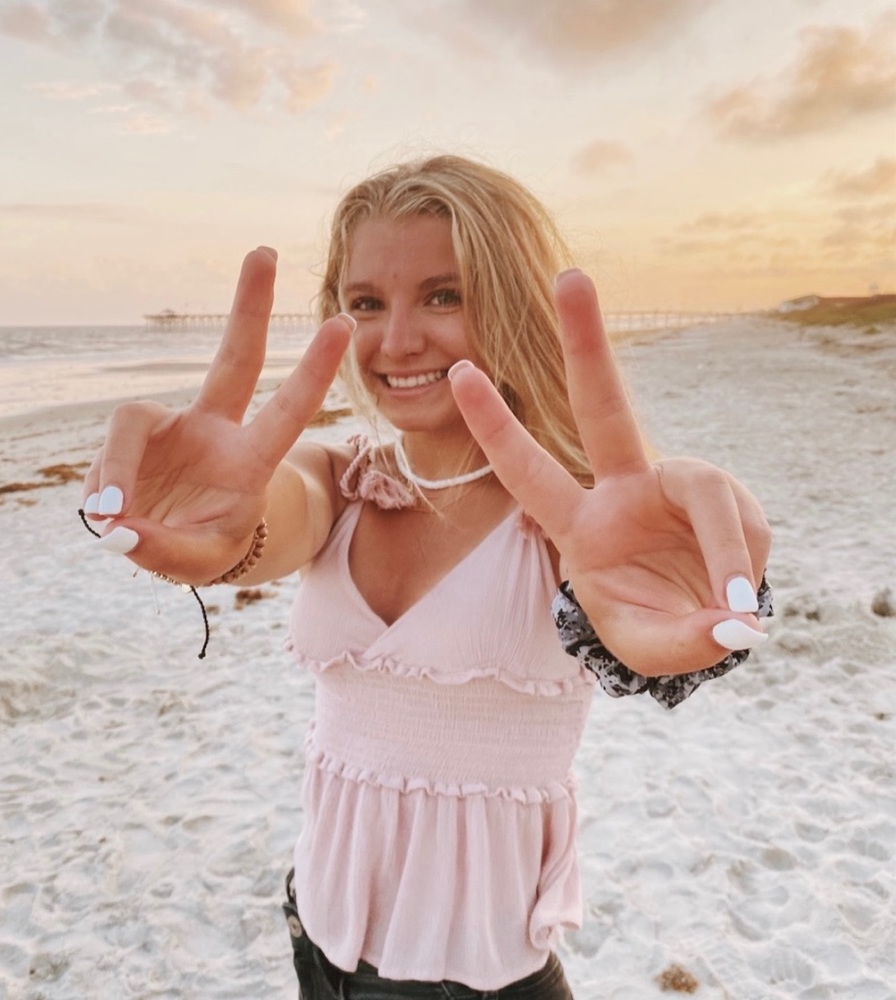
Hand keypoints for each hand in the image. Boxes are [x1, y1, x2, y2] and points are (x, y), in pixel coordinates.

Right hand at [81, 247, 351, 584]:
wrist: (168, 542)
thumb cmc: (203, 546)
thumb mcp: (197, 561)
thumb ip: (164, 550)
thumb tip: (118, 523)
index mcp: (250, 460)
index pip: (287, 411)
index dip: (312, 372)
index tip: (343, 325)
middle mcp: (214, 430)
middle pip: (234, 358)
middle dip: (250, 307)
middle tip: (264, 250)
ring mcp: (171, 426)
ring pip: (129, 423)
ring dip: (115, 473)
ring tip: (112, 519)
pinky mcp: (131, 434)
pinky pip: (104, 456)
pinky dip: (100, 490)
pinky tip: (109, 515)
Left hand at [449, 269, 770, 674]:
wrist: (706, 627)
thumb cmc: (658, 629)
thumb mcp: (649, 647)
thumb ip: (681, 640)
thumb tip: (735, 622)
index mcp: (580, 524)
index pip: (528, 471)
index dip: (495, 426)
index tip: (458, 371)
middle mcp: (624, 492)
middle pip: (603, 407)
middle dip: (586, 343)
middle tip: (569, 275)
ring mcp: (676, 488)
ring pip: (706, 489)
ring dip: (726, 547)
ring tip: (733, 608)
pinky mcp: (724, 498)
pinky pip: (741, 525)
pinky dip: (744, 566)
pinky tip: (743, 601)